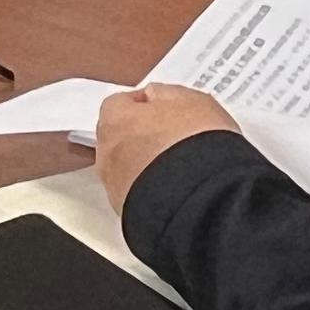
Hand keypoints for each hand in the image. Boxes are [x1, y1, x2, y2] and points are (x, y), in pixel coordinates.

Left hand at [93, 85, 239, 210]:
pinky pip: (140, 196)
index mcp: (116, 119)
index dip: (145, 107)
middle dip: (142, 137)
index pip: (120, 104)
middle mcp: (107, 153)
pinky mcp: (130, 214)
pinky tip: (180, 191)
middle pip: (120, 139)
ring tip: (183, 169)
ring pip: (129, 171)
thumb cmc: (197, 142)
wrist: (203, 198)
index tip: (166, 111)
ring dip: (148, 167)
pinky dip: (154, 192)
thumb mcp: (192, 101)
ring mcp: (116, 187)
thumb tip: (153, 96)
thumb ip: (167, 94)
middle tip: (175, 139)